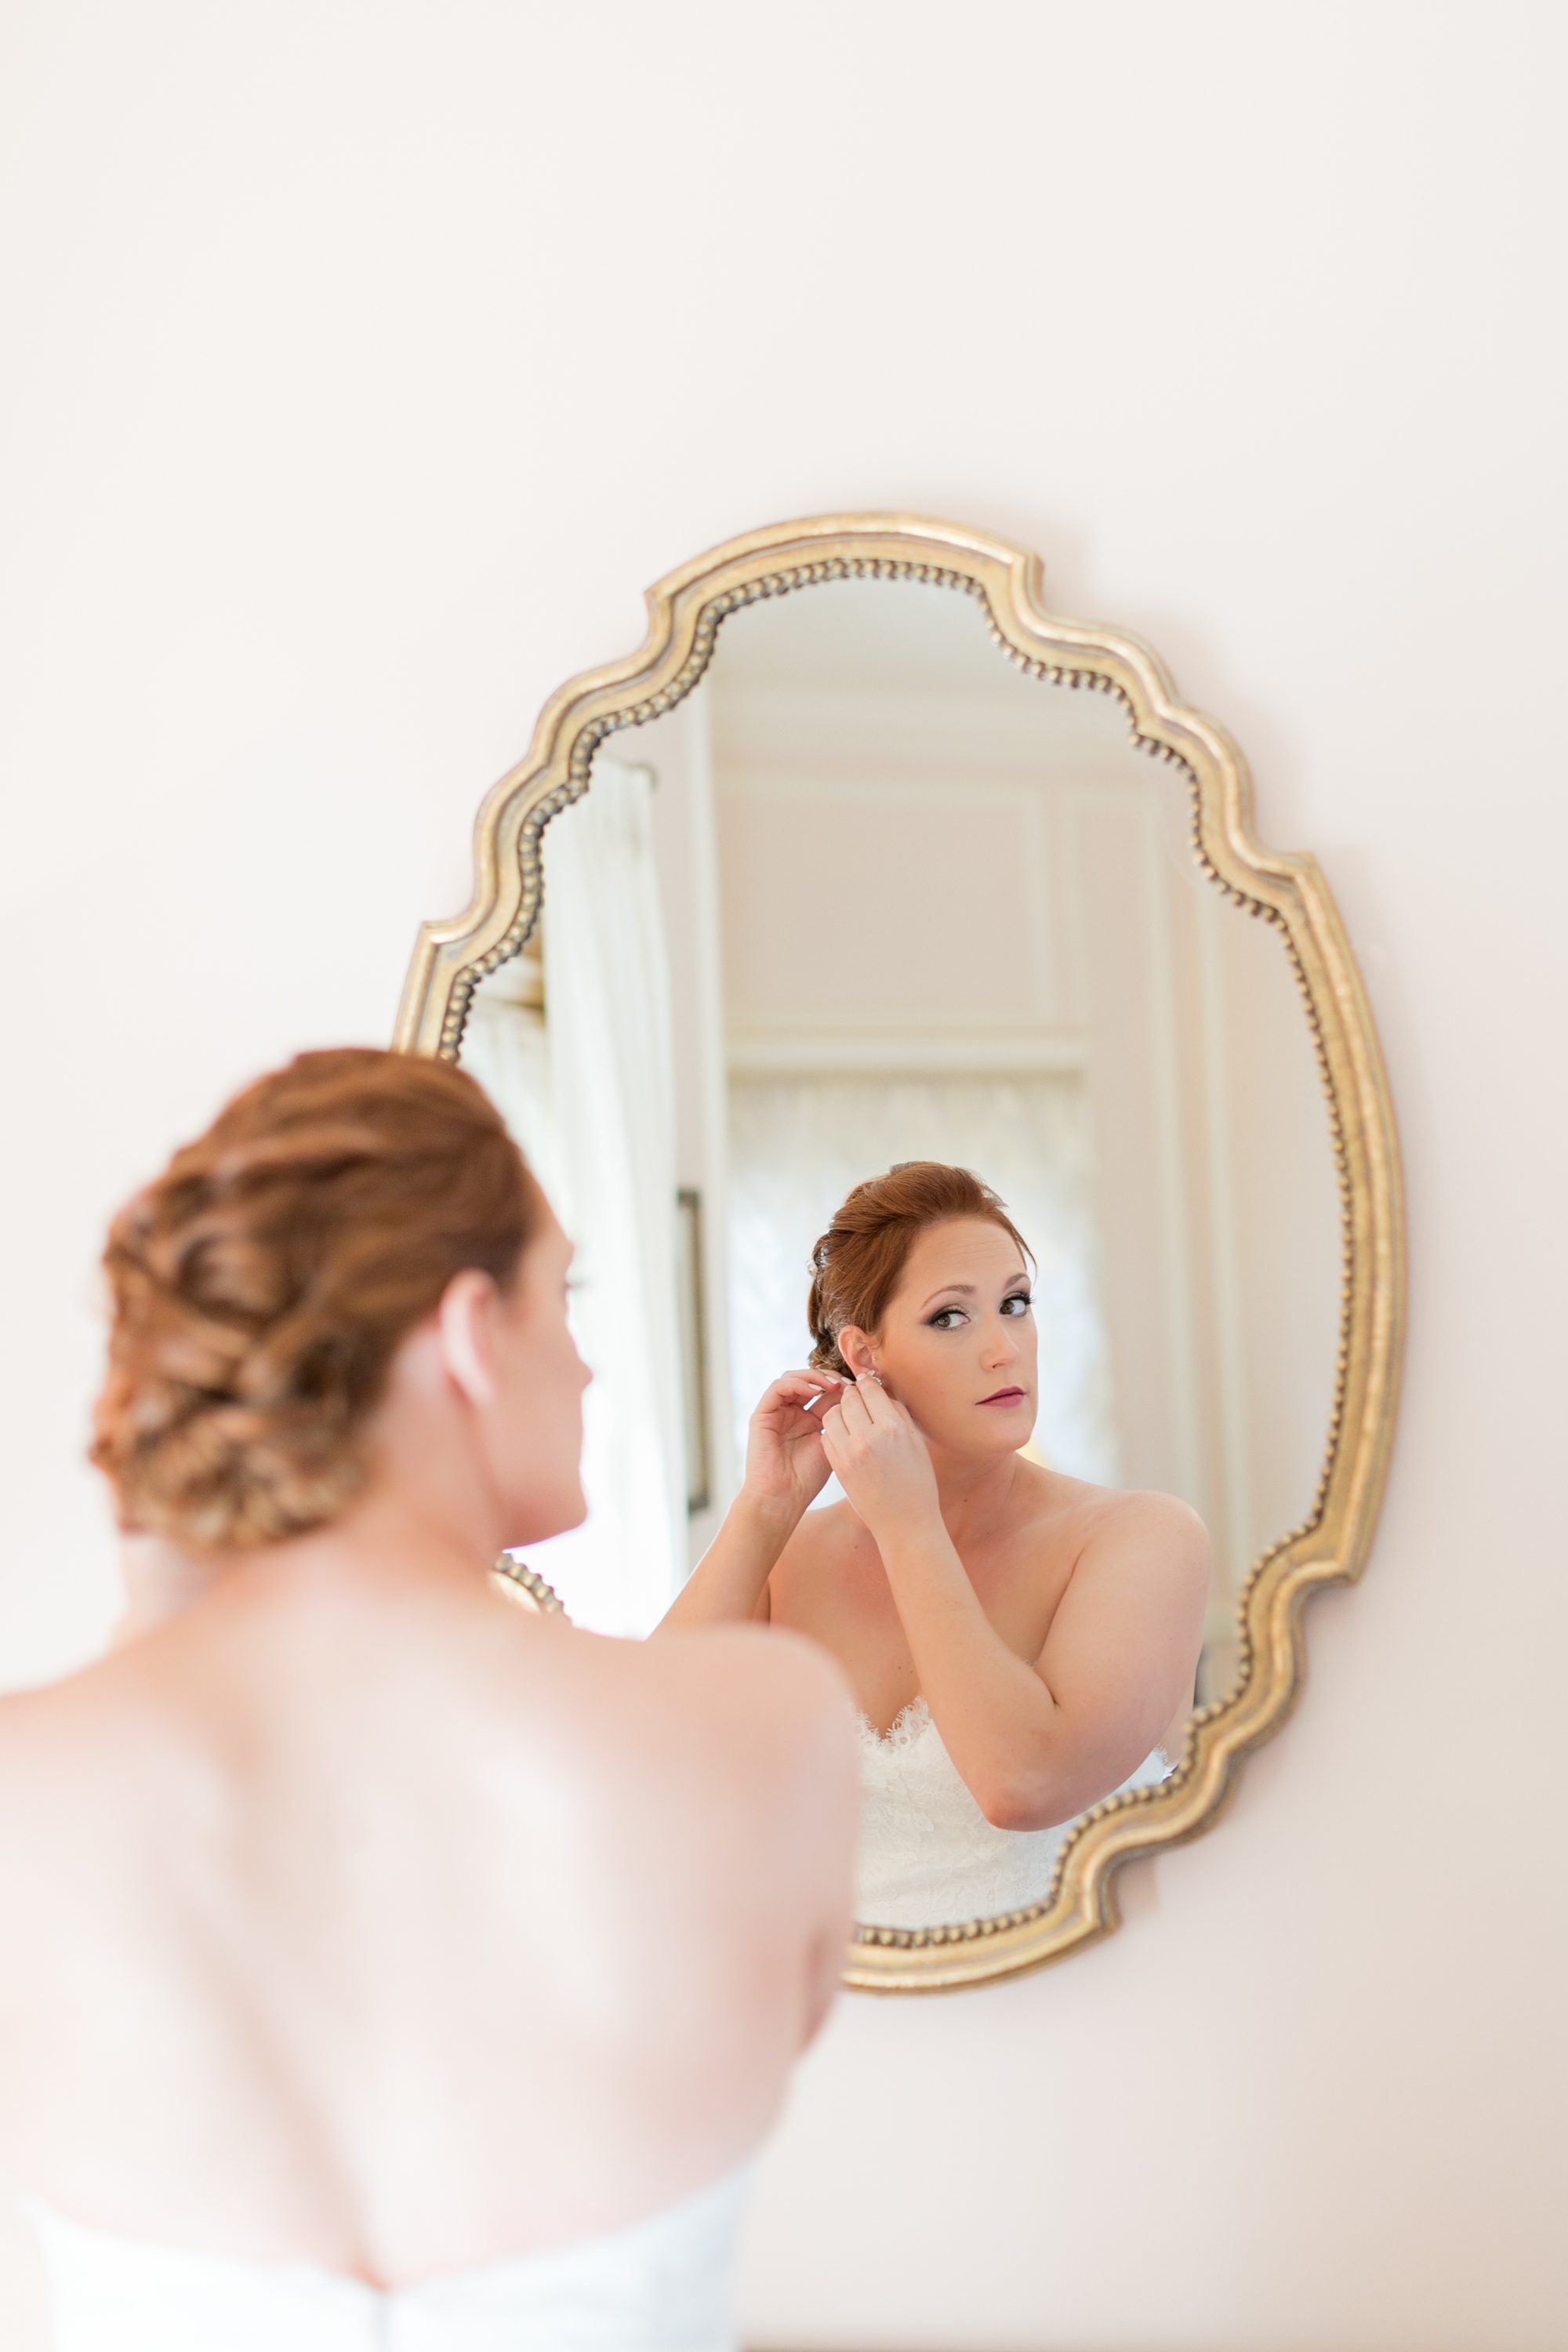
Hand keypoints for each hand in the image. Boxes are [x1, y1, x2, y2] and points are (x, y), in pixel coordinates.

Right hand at [742, 1370, 845, 1523]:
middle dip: (830, 1378)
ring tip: (833, 1384)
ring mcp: (776, 1413)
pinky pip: (777, 1388)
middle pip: (810, 1380)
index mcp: (810, 1420)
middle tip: (847, 1383)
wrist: (782, 1499)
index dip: (843, 1386)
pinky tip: (813, 1391)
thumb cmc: (808, 1479)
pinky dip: (796, 1384)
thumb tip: (861, 1397)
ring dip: (814, 1377)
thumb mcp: (832, 1445)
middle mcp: (792, 1413)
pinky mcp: (762, 1415)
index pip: (826, 1392)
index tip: (860, 1388)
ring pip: (793, 1379)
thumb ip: (841, 1422)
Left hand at [819, 1377, 939, 1543]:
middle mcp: (868, 1438)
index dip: (869, 1383)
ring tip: (850, 1417)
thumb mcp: (915, 1443)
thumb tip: (882, 1393)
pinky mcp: (838, 1467)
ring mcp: (849, 1453)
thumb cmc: (917, 1483)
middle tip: (858, 1398)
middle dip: (853, 1394)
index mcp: (893, 1428)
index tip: (868, 1384)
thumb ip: (898, 1414)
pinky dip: (834, 1431)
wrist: (905, 1523)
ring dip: (840, 1411)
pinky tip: (845, 1436)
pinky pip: (827, 1436)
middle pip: (849, 1398)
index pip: (871, 1390)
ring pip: (833, 1414)